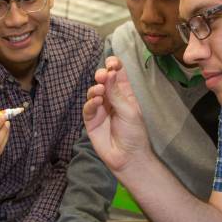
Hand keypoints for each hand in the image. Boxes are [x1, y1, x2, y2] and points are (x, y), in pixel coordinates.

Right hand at [83, 57, 151, 173]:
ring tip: (99, 90)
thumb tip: (109, 73)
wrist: (128, 157)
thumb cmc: (134, 134)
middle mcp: (111, 99)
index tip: (111, 63)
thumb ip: (116, 93)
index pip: (118, 74)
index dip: (114, 66)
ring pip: (93, 92)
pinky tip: (96, 101)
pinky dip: (90, 103)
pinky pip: (88, 108)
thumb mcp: (129, 111)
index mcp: (124, 94)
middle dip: (101, 75)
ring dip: (95, 89)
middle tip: (102, 75)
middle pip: (103, 81)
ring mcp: (100, 109)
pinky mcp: (91, 121)